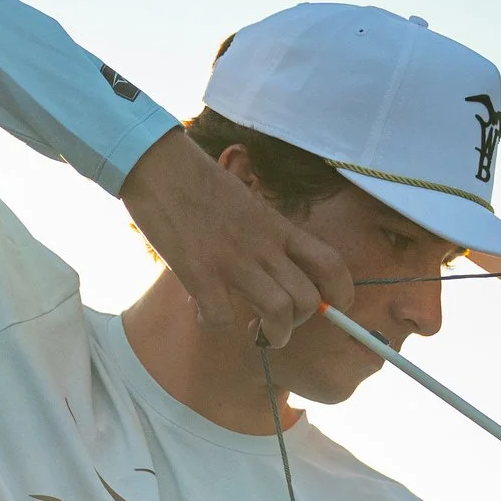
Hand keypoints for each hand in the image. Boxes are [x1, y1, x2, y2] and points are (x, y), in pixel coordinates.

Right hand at [120, 129, 352, 346]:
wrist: (159, 164)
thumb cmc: (199, 182)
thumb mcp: (247, 204)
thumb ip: (263, 235)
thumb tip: (270, 267)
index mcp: (278, 228)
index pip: (330, 264)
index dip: (342, 294)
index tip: (334, 308)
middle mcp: (263, 247)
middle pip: (308, 299)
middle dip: (300, 323)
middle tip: (279, 325)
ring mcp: (233, 261)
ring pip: (279, 313)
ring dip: (274, 335)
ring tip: (259, 335)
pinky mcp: (200, 273)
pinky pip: (221, 317)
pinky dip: (214, 324)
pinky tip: (204, 314)